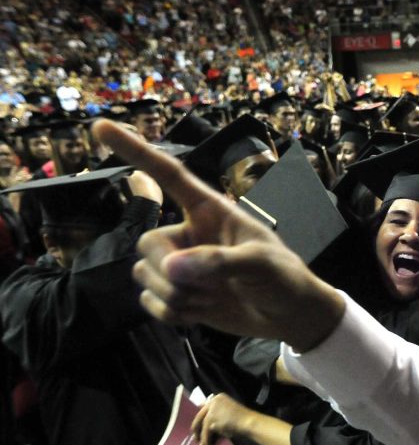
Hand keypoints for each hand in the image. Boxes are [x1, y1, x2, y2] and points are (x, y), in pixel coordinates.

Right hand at [94, 120, 345, 350]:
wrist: (291, 317)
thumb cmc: (284, 278)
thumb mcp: (260, 264)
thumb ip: (219, 262)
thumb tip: (173, 267)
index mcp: (210, 211)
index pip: (167, 175)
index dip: (135, 150)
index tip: (101, 127)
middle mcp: (189, 234)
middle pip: (147, 243)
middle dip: (170, 272)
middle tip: (211, 287)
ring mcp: (182, 266)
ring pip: (145, 274)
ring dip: (176, 296)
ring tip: (214, 299)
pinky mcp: (179, 295)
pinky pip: (150, 301)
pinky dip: (172, 314)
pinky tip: (201, 314)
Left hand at [192, 393, 254, 444]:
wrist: (251, 424)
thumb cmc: (246, 422)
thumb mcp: (230, 415)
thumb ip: (219, 416)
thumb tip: (209, 426)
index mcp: (220, 398)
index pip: (205, 407)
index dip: (201, 418)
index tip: (198, 426)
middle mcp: (214, 401)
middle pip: (200, 415)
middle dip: (197, 428)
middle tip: (195, 437)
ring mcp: (212, 409)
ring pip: (202, 424)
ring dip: (201, 437)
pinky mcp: (211, 418)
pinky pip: (205, 432)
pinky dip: (206, 440)